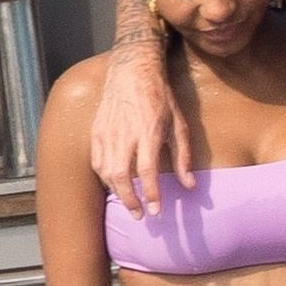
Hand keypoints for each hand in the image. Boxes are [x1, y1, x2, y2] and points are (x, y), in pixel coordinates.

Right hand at [91, 49, 192, 218]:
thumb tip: (190, 185)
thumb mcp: (178, 123)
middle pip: (122, 177)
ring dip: (118, 193)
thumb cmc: (160, 96)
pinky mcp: (96, 131)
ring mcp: (107, 133)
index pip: (147, 171)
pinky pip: (97, 162)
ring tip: (129, 204)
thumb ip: (183, 156)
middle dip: (130, 201)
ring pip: (107, 173)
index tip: (156, 211)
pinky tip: (115, 185)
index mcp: (148, 132)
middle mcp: (125, 134)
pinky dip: (105, 179)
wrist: (132, 69)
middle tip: (140, 216)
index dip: (151, 195)